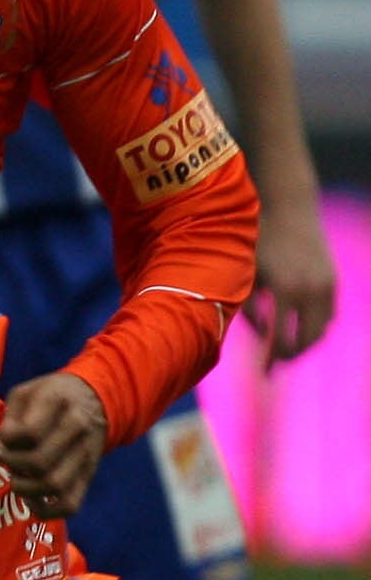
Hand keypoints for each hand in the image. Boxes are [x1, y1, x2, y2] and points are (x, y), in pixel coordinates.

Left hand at [0, 372, 108, 520]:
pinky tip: (31, 499)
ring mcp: (86, 454)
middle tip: (7, 460)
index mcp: (59, 402)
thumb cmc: (49, 396)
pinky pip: (70, 505)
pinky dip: (46, 511)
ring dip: (25, 488)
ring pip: (54, 486)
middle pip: (39, 462)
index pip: (29, 433)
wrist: (94, 399)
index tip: (6, 437)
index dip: (8, 440)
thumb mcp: (24, 395)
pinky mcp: (88, 475)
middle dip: (12, 465)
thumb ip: (7, 423)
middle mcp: (78, 429)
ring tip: (17, 478)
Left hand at [248, 192, 337, 364]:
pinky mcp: (333, 279)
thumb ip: (250, 309)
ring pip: (323, 328)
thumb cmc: (257, 242)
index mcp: (285, 291)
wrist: (289, 209)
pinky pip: (329, 313)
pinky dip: (316, 324)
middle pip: (309, 339)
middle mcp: (311, 291)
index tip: (264, 370)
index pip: (282, 339)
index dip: (273, 359)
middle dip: (293, 355)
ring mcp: (326, 285)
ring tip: (287, 348)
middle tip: (276, 363)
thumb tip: (264, 336)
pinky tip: (299, 327)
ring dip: (307, 341)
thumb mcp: (246, 275)